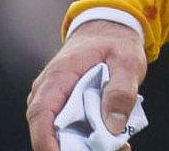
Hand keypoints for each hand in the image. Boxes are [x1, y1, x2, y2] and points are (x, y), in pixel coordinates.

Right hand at [27, 19, 147, 150]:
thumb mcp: (128, 61)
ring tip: (116, 146)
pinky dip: (87, 139)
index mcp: (59, 75)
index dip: (45, 140)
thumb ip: (122, 90)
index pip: (41, 113)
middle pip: (47, 129)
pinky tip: (114, 142)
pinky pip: (69, 129)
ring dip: (83, 146)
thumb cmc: (115, 43)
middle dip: (71, 148)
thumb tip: (113, 125)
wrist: (109, 29)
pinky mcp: (64, 107)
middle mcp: (48, 90)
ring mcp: (53, 99)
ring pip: (59, 132)